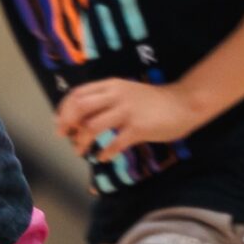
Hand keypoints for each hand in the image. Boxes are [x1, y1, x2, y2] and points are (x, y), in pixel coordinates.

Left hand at [55, 79, 203, 158]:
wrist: (184, 103)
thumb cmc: (153, 101)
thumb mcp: (126, 92)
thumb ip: (106, 100)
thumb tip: (82, 117)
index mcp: (111, 85)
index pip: (77, 94)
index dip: (64, 110)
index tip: (59, 124)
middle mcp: (116, 95)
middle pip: (79, 107)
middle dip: (67, 124)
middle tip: (66, 137)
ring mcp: (127, 111)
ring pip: (92, 127)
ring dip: (82, 142)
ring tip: (81, 151)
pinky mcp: (138, 128)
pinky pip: (114, 144)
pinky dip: (104, 153)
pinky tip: (104, 157)